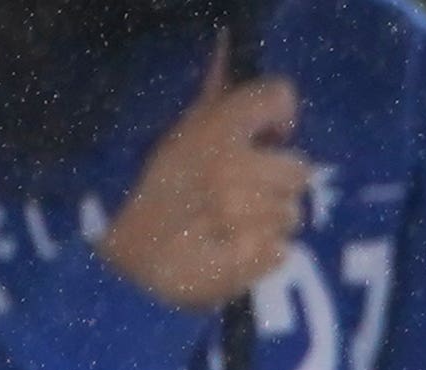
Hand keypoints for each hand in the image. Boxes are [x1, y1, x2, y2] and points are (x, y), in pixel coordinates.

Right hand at [98, 51, 308, 313]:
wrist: (125, 260)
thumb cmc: (157, 191)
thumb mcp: (179, 133)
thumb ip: (213, 99)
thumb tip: (226, 53)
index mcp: (214, 128)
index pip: (278, 97)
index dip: (281, 117)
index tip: (272, 134)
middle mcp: (232, 166)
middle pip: (299, 170)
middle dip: (278, 184)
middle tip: (245, 195)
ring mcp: (239, 215)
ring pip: (291, 215)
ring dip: (269, 222)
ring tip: (232, 227)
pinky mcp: (247, 259)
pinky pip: (281, 252)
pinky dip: (262, 257)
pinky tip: (232, 252)